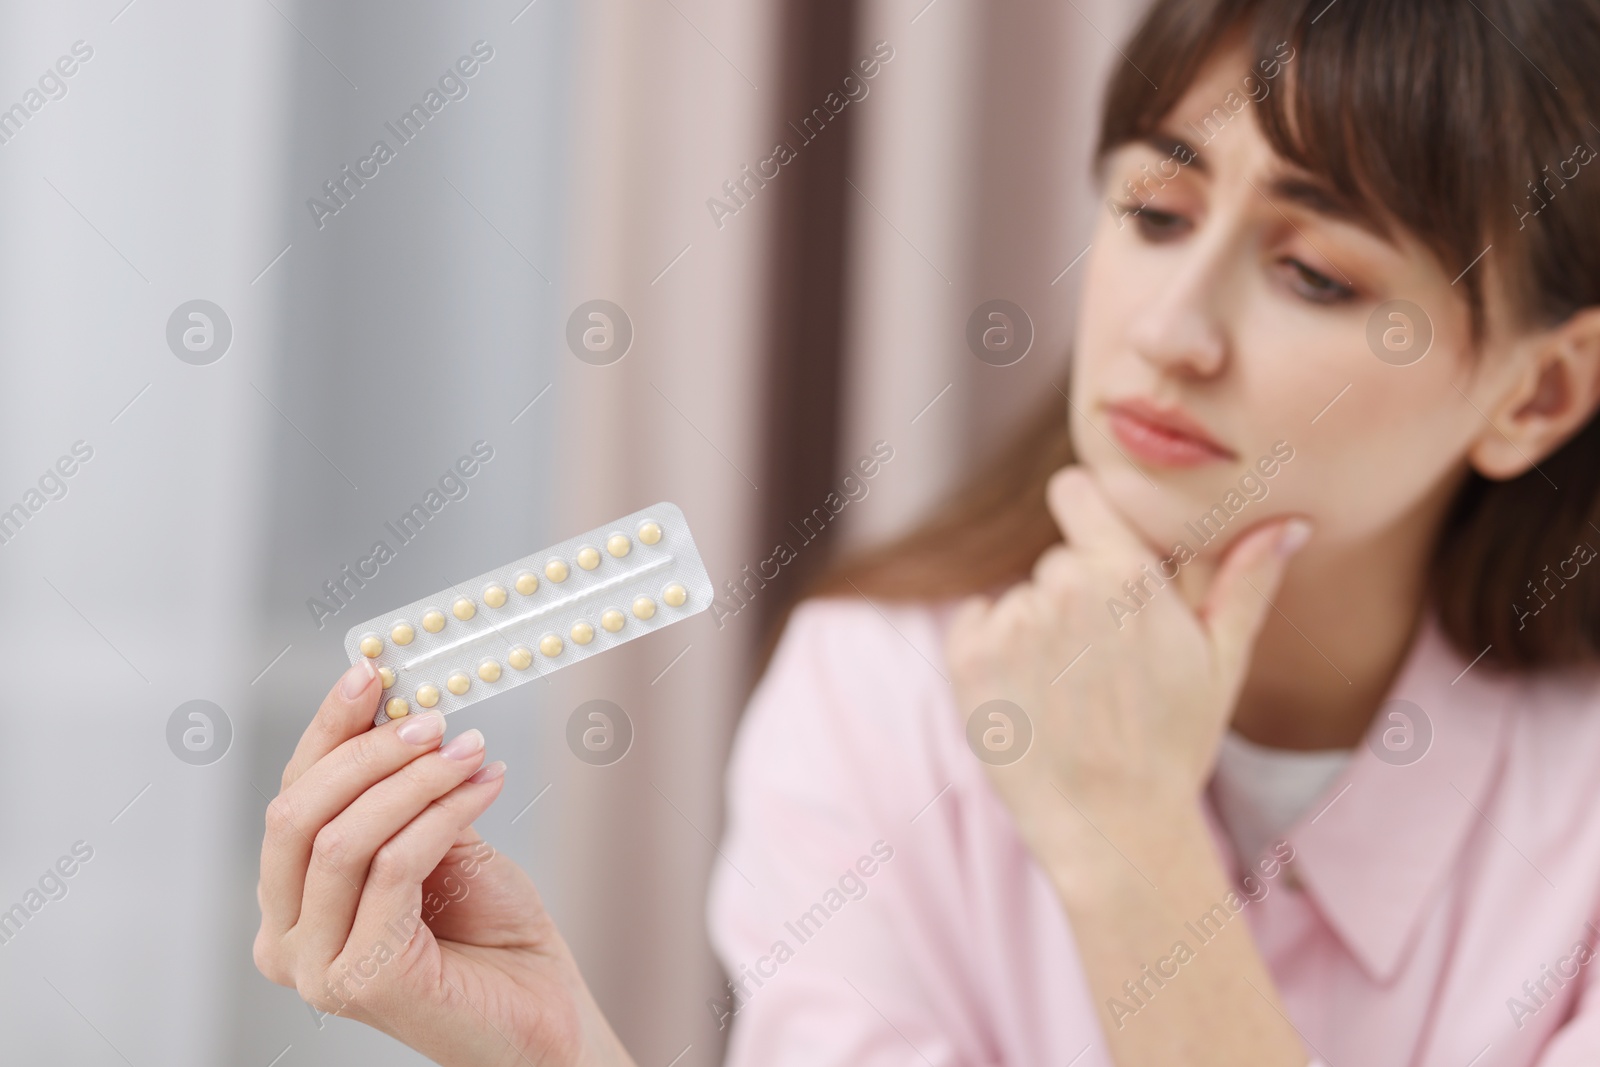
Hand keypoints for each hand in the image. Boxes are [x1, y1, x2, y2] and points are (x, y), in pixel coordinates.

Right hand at [253, 660, 634, 1066]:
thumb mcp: (436, 839)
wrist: (543, 1012)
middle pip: (298, 813)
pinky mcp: (362, 981)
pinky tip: (485, 786)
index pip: (291, 796)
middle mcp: (284, 940)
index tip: (371, 671)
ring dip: (416, 778)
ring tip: (472, 750)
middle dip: (367, 751)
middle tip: (433, 718)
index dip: (329, 729)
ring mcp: (316, 967)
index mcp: (289, 902)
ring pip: (344, 837)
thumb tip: (391, 707)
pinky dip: (442, 813)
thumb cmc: (489, 930)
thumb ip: (400, 792)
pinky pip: (393, 866)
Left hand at [945, 466, 1309, 857]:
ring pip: (1020, 599)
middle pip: (1057, 562)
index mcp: (1128, 576)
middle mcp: (1064, 587)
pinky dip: (992, 654)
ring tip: (1070, 695)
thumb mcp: (1221, 662)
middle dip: (1077, 599)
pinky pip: (976, 623)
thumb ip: (1244, 582)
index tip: (1098, 555)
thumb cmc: (1174, 746)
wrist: (1112, 830)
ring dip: (1037, 632)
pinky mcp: (967, 658)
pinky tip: (1031, 699)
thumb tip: (1289, 522)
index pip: (1077, 492)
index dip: (1087, 520)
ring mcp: (1012, 623)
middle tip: (1104, 667)